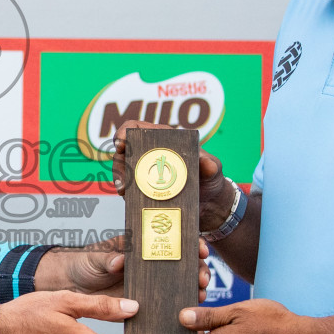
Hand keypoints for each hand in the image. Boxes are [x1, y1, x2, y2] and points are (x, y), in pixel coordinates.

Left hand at [34, 236, 210, 299]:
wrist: (70, 284)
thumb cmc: (83, 262)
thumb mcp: (95, 256)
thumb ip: (108, 258)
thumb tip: (120, 261)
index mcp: (141, 246)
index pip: (171, 240)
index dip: (190, 243)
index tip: (200, 249)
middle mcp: (149, 264)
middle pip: (181, 263)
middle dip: (197, 268)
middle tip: (202, 276)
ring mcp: (148, 284)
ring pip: (177, 284)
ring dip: (192, 288)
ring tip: (200, 294)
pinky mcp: (142, 302)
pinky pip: (163, 305)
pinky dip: (176, 307)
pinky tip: (185, 313)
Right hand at [111, 120, 237, 231]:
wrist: (209, 205)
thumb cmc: (210, 180)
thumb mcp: (213, 170)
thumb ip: (211, 165)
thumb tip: (206, 163)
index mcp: (164, 140)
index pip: (137, 128)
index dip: (124, 132)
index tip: (121, 144)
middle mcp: (150, 154)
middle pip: (124, 152)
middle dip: (119, 165)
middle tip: (123, 180)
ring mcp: (145, 172)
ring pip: (123, 171)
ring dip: (120, 180)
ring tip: (124, 193)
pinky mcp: (144, 190)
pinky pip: (129, 190)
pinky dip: (126, 194)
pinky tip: (128, 200)